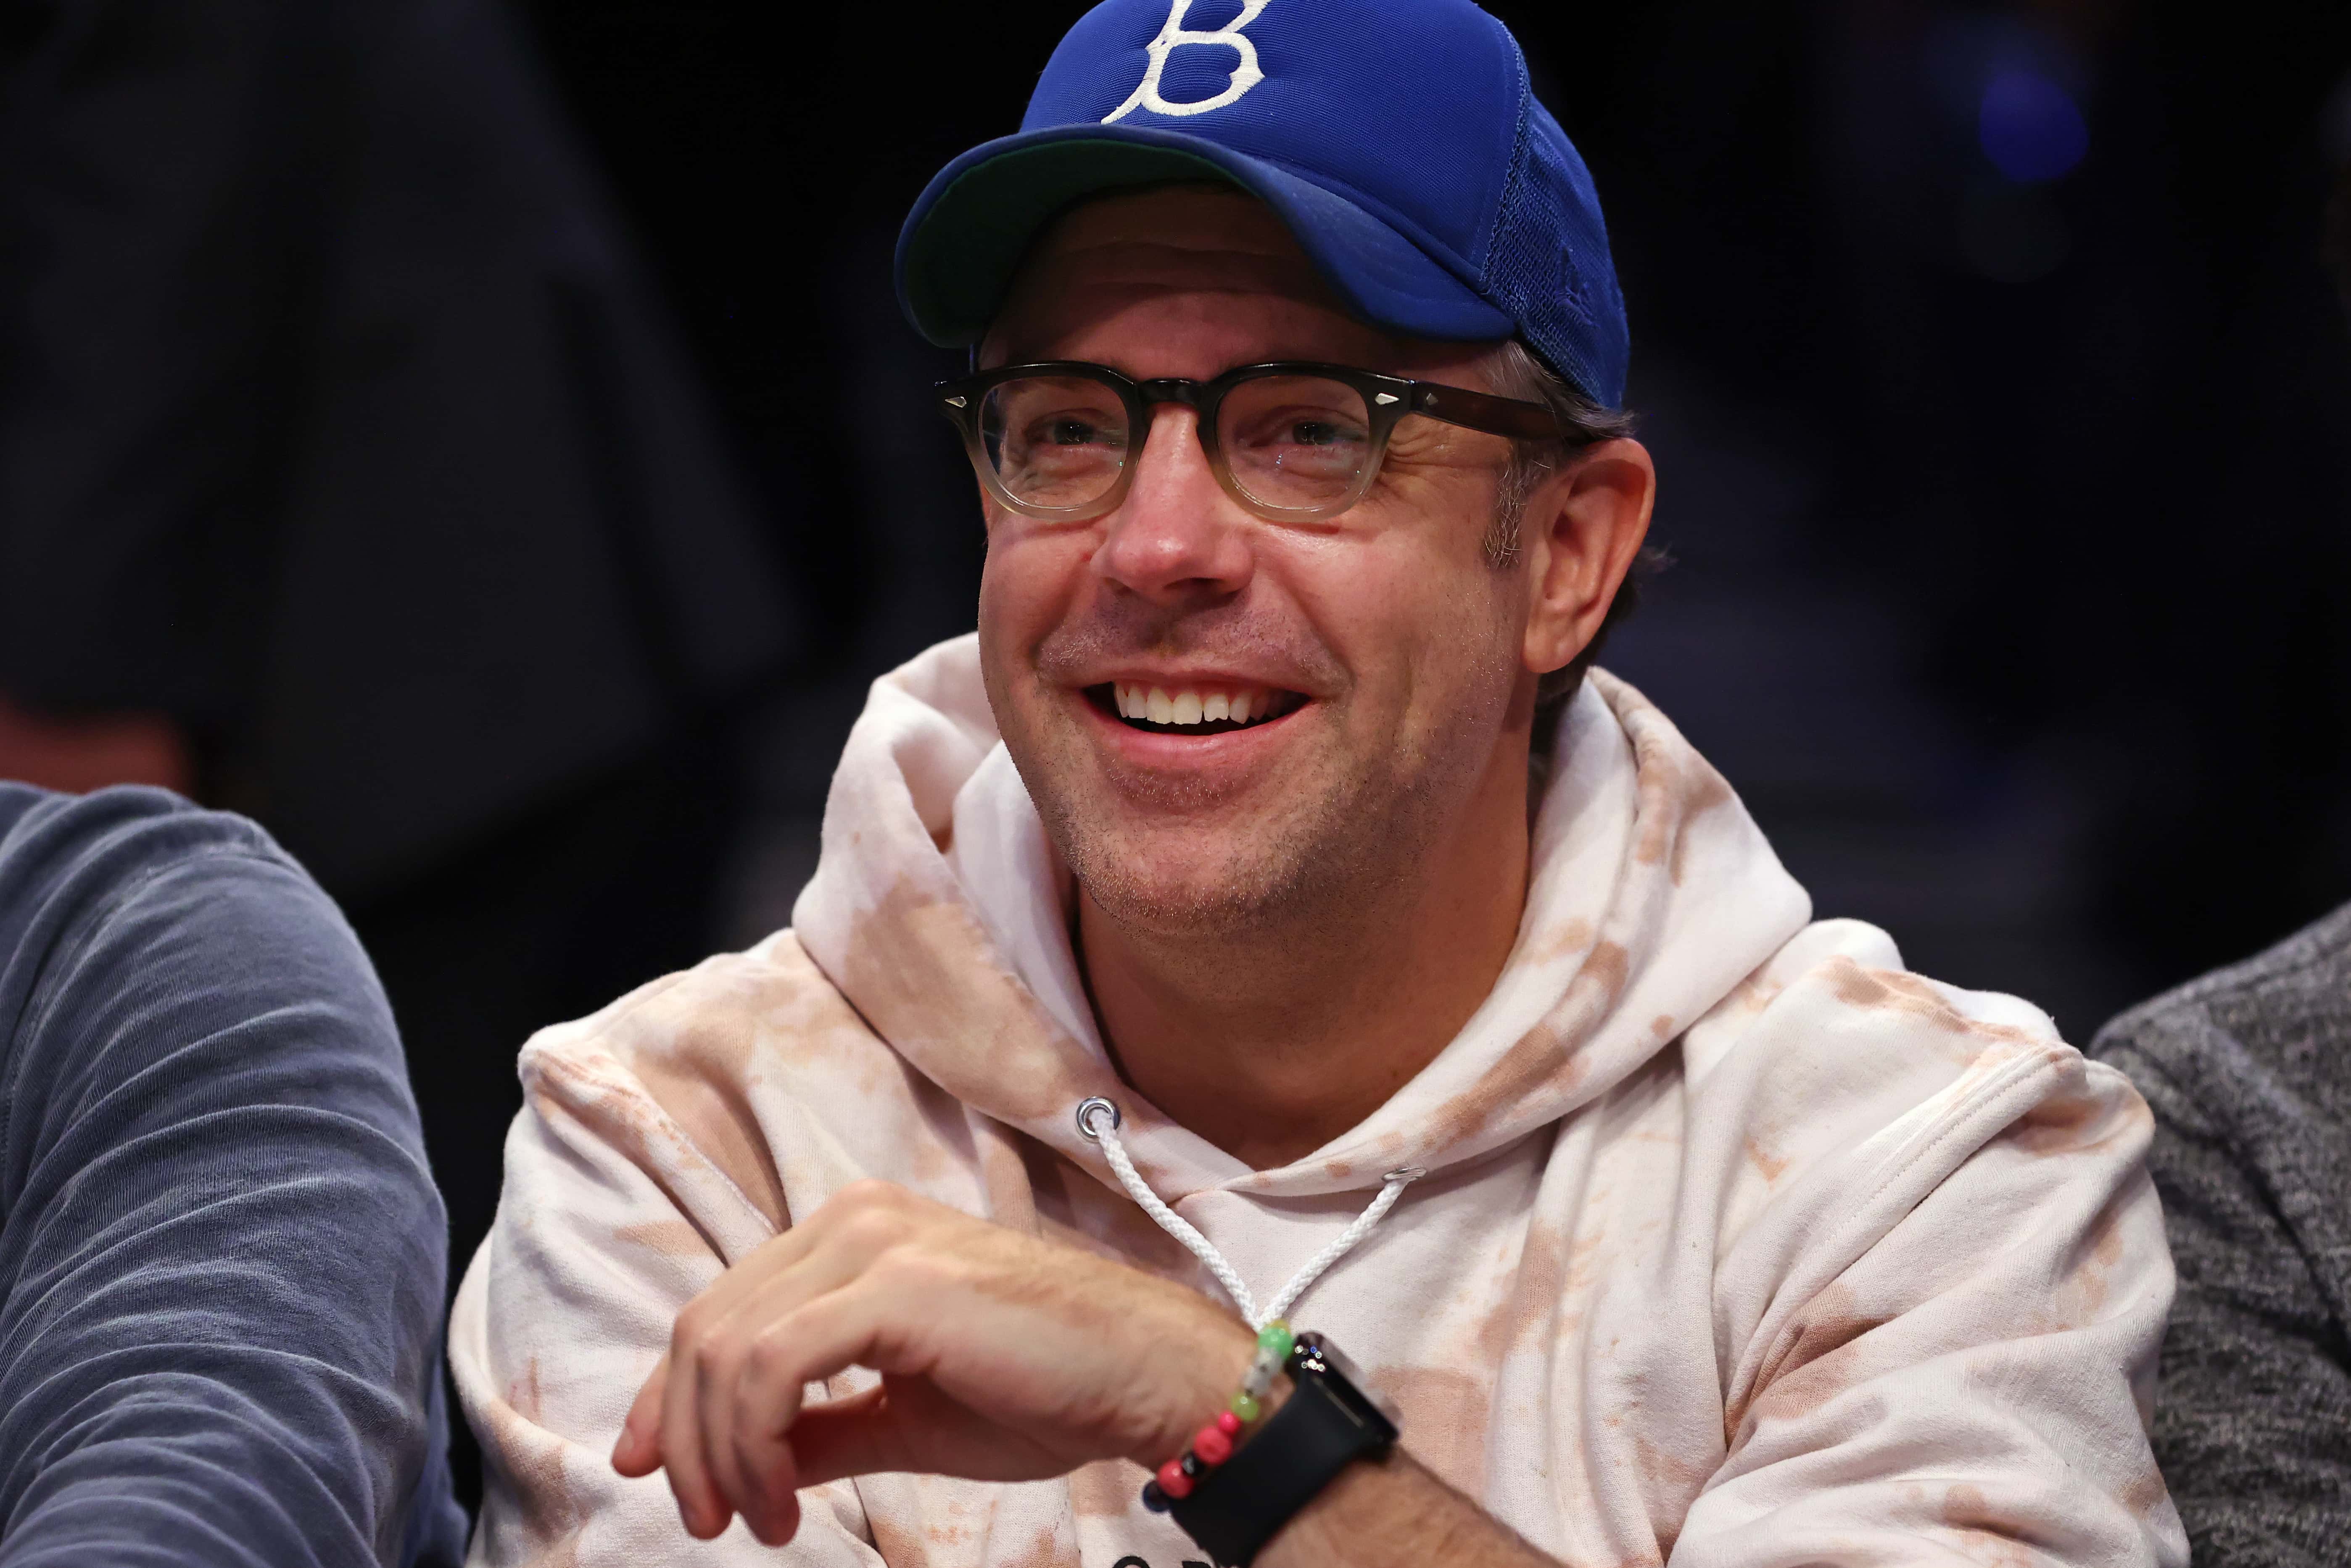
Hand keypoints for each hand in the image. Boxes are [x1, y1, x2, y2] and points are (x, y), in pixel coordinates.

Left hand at [610, 1179, 1254, 1544]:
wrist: (1140, 1377)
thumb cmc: (1042, 1391)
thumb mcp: (905, 1418)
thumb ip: (822, 1428)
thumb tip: (747, 1463)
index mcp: (851, 1234)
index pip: (722, 1309)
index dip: (668, 1396)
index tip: (649, 1469)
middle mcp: (852, 1219)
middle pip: (707, 1328)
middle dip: (685, 1437)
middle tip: (710, 1520)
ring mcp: (871, 1241)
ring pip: (728, 1348)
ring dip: (721, 1452)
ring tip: (758, 1520)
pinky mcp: (894, 1285)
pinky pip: (772, 1366)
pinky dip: (755, 1441)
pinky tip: (783, 1500)